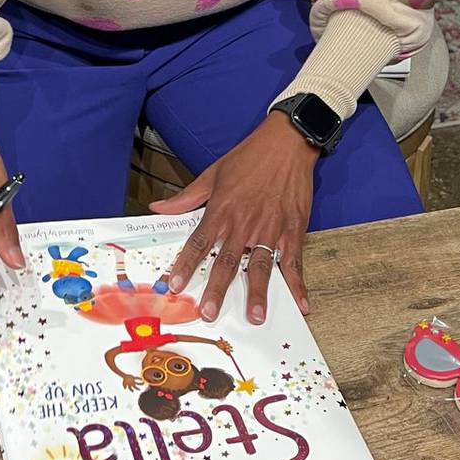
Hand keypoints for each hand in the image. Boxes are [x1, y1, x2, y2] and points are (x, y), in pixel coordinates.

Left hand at [153, 114, 316, 323]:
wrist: (286, 143)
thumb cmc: (249, 157)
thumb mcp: (213, 173)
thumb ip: (186, 198)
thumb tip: (158, 208)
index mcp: (221, 210)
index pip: (199, 243)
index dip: (186, 265)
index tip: (175, 286)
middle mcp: (244, 223)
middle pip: (227, 262)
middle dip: (217, 290)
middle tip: (209, 312)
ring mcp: (270, 228)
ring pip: (260, 266)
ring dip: (257, 293)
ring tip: (254, 316)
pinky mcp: (293, 229)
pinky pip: (294, 261)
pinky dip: (297, 284)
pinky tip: (301, 304)